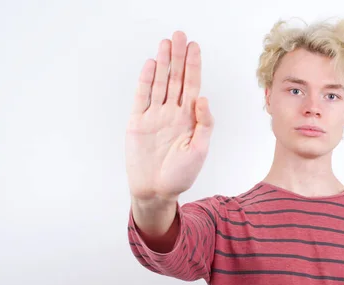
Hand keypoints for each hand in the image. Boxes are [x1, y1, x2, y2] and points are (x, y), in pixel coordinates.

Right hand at [125, 31, 213, 202]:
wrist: (156, 190)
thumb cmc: (180, 175)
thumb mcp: (199, 150)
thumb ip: (204, 124)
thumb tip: (203, 98)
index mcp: (189, 119)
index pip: (192, 86)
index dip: (194, 67)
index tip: (194, 48)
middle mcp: (173, 113)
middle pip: (176, 79)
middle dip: (178, 57)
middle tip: (179, 35)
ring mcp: (155, 116)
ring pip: (160, 83)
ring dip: (163, 63)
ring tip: (165, 43)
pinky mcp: (138, 122)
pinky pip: (142, 97)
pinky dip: (146, 80)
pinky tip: (152, 65)